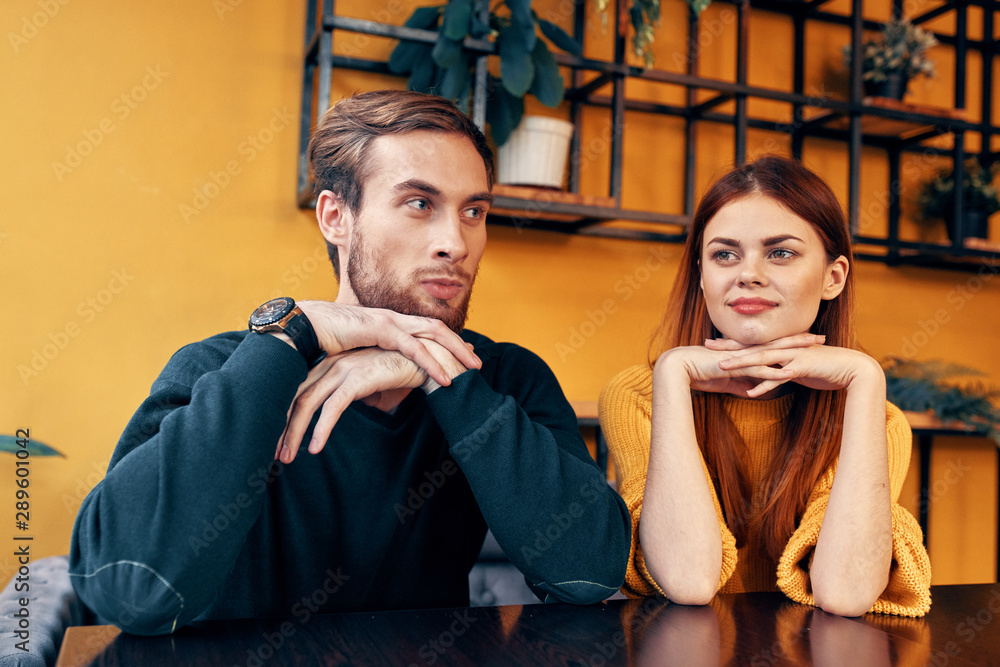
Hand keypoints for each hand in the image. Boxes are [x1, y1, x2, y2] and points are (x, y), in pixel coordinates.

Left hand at [276, 347, 426, 462]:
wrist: (427, 360)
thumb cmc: (397, 371)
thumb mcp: (366, 382)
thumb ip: (348, 391)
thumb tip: (337, 409)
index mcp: (330, 364)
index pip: (298, 390)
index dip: (284, 416)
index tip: (277, 439)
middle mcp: (332, 364)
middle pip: (296, 397)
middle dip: (282, 427)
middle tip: (273, 453)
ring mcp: (344, 369)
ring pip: (308, 403)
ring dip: (295, 433)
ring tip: (287, 457)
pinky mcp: (358, 378)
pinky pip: (333, 407)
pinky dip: (321, 428)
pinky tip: (315, 448)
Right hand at [296, 301, 480, 386]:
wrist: (299, 328)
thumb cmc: (320, 343)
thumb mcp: (353, 356)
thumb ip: (368, 366)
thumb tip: (375, 388)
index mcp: (387, 322)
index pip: (424, 330)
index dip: (445, 343)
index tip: (463, 357)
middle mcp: (391, 317)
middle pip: (436, 328)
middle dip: (459, 346)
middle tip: (478, 363)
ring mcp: (386, 320)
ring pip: (432, 334)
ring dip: (454, 351)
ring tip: (472, 370)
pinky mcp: (378, 328)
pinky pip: (412, 347)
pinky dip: (431, 362)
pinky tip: (444, 378)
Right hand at [658, 334, 819, 397]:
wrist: (679, 368)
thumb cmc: (699, 373)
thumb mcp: (727, 380)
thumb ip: (742, 384)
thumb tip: (755, 391)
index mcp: (744, 351)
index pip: (772, 344)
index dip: (790, 341)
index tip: (809, 340)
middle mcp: (745, 350)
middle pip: (778, 342)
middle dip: (800, 340)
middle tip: (821, 338)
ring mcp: (741, 357)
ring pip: (772, 352)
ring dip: (794, 351)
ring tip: (813, 350)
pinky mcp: (734, 366)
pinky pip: (758, 369)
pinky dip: (774, 371)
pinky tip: (790, 372)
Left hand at [707, 334, 881, 396]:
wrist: (851, 369)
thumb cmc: (824, 368)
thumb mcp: (798, 367)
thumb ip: (782, 369)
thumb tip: (769, 375)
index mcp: (782, 346)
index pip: (753, 343)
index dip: (732, 343)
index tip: (713, 342)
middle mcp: (785, 348)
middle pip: (752, 347)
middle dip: (729, 347)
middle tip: (708, 346)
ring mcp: (792, 357)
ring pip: (762, 359)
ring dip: (741, 363)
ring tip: (722, 367)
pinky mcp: (801, 368)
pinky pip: (779, 378)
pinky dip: (764, 385)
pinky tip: (750, 392)